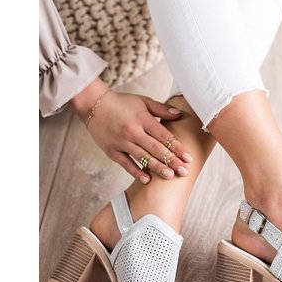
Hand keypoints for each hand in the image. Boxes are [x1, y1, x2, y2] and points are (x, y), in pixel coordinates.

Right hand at [70, 78, 191, 182]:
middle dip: (172, 161)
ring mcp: (121, 142)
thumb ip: (161, 109)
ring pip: (142, 157)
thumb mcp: (143, 101)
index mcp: (142, 119)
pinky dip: (135, 172)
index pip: (164, 136)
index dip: (177, 147)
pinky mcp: (111, 150)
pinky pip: (125, 163)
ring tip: (170, 176)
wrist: (93, 104)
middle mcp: (133, 131)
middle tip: (184, 171)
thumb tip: (179, 114)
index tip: (188, 158)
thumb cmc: (121, 102)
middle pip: (156, 148)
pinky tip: (146, 180)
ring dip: (157, 168)